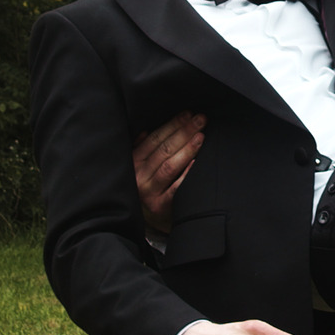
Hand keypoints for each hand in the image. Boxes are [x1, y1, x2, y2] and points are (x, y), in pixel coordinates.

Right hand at [134, 111, 205, 233]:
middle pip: (163, 150)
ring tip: (201, 135)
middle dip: (183, 132)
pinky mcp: (160, 206)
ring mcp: (149, 192)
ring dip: (186, 148)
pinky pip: (176, 187)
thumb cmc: (150, 187)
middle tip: (200, 119)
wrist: (150, 220)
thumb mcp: (140, 167)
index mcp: (133, 163)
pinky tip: (196, 161)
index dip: (172, 125)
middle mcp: (138, 177)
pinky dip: (186, 173)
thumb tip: (146, 131)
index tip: (188, 114)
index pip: (154, 139)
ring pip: (169, 166)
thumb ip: (141, 149)